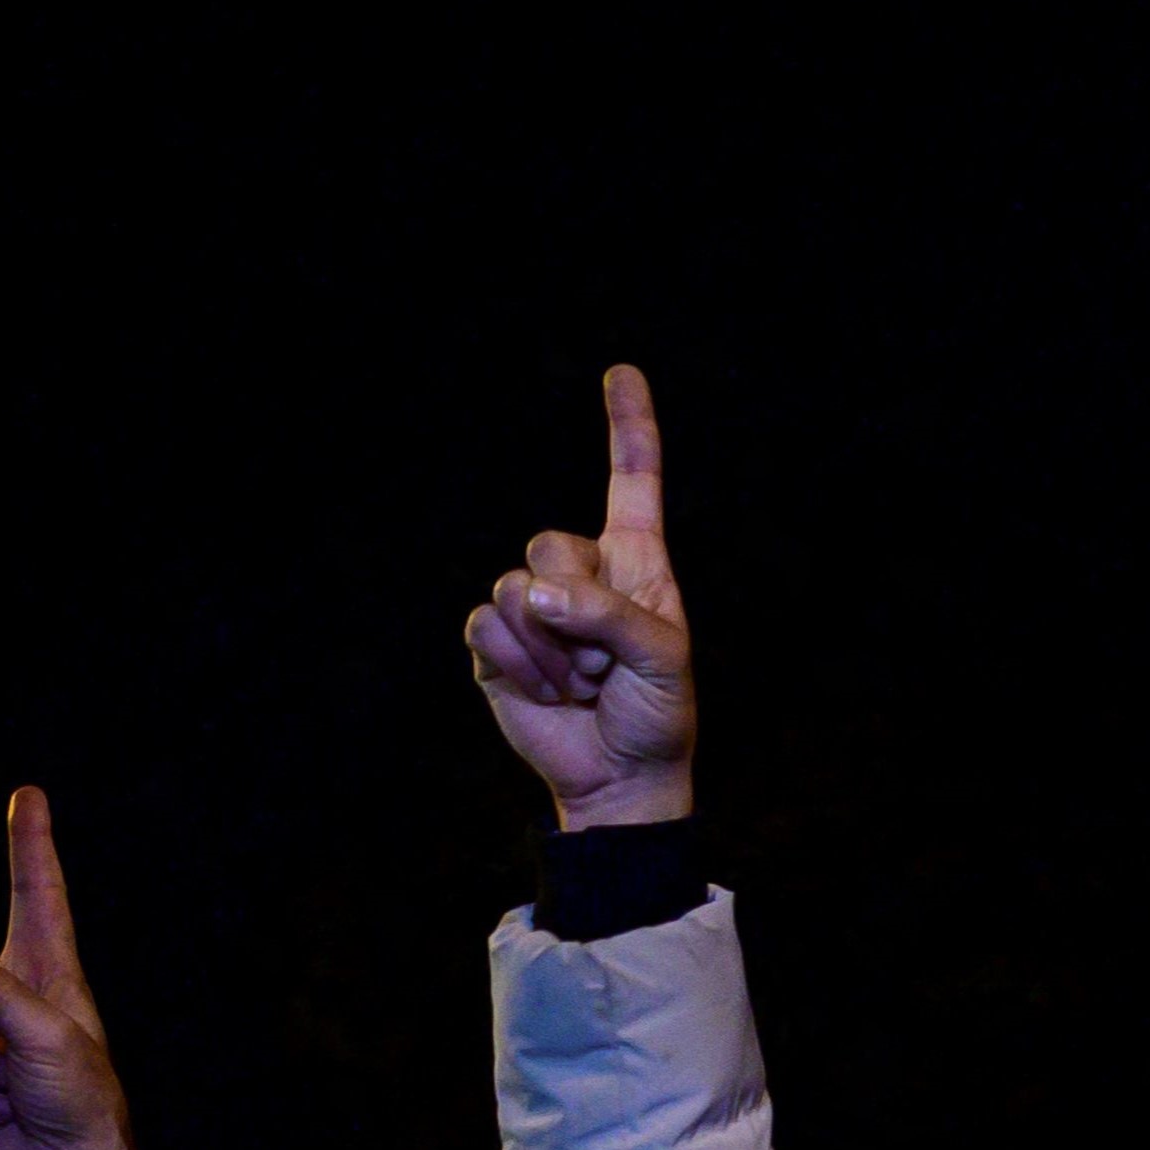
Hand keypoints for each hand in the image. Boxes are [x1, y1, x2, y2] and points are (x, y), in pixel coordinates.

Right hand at [466, 365, 695, 827]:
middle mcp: (582, 573)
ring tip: (583, 686)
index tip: (621, 372)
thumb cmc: (657, 714)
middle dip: (578, 612)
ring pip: (515, 591)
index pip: (631, 483)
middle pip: (549, 545)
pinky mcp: (497, 643)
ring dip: (554, 653)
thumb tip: (536, 595)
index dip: (628, 428)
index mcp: (636, 563)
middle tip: (608, 665)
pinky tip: (550, 695)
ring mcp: (534, 606)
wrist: (619, 776)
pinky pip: (487, 627)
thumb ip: (609, 616)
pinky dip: (522, 667)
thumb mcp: (662, 660)